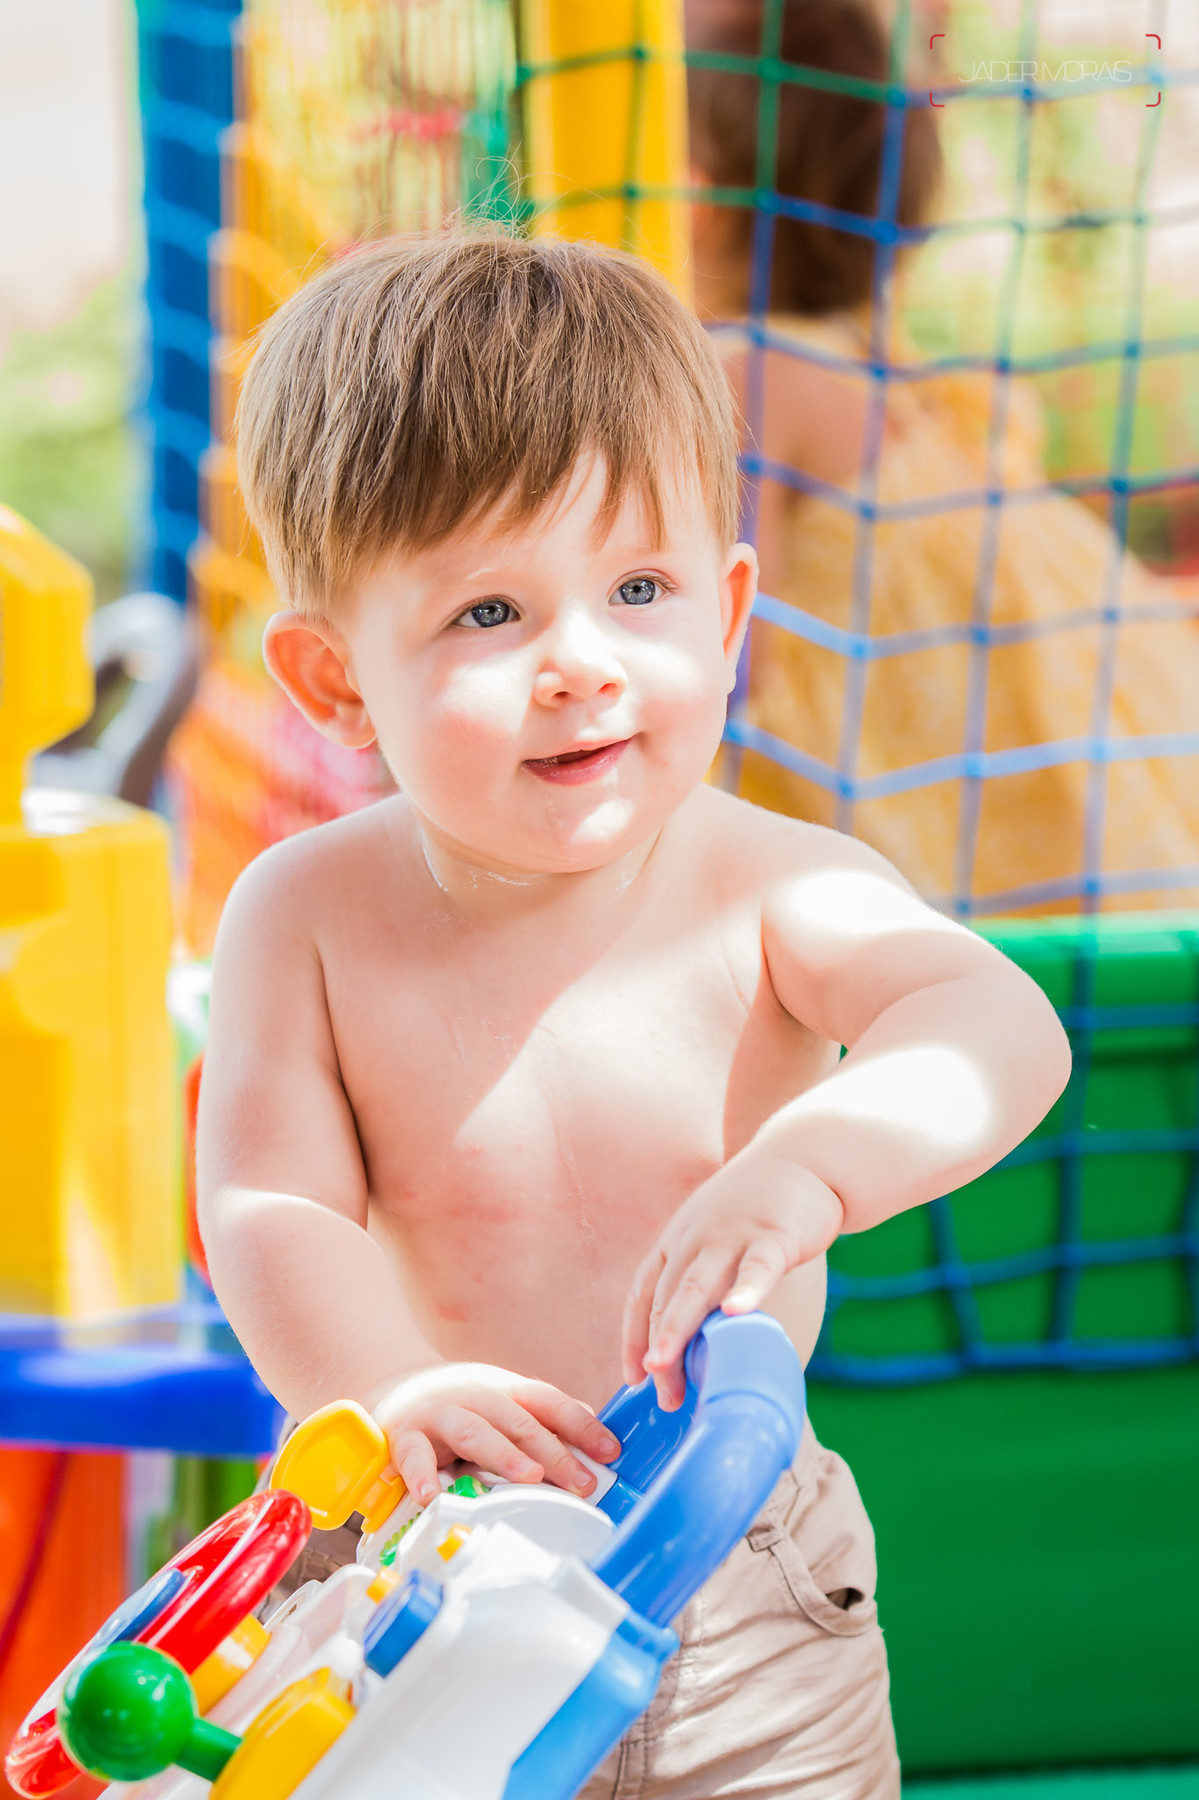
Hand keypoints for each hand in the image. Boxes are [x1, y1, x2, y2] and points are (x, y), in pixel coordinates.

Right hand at [365, 1362, 620, 1505]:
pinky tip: (433, 1496)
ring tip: (528, 1478)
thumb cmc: (462, 1408)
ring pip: (475, 1432)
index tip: (610, 1451)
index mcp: (506, 1391)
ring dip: (503, 1454)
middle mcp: (477, 1396)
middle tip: (580, 1480)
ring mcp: (440, 1413)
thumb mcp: (504, 1406)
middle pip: (519, 1421)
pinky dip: (422, 1475)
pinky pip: (413, 1455)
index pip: (550, 1403)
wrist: (396, 1391)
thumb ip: (543, 1423)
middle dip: (553, 1452)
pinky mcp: (404, 1435)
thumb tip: (596, 1436)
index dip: (582, 1425)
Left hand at [622, 1153, 842, 1408]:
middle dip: (658, 1347)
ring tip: (665, 1365)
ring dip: (677, 1327)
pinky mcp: (773, 1234)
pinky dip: (745, 1291)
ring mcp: (731, 1234)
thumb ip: (706, 1280)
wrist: (806, 1155)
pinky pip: (757, 1267)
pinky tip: (735, 1315)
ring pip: (696, 1286)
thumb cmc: (761, 1208)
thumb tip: (700, 1343)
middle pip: (665, 1298)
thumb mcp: (719, 1236)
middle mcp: (695, 1237)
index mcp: (679, 1240)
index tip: (632, 1378)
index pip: (643, 1293)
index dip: (633, 1336)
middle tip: (657, 1390)